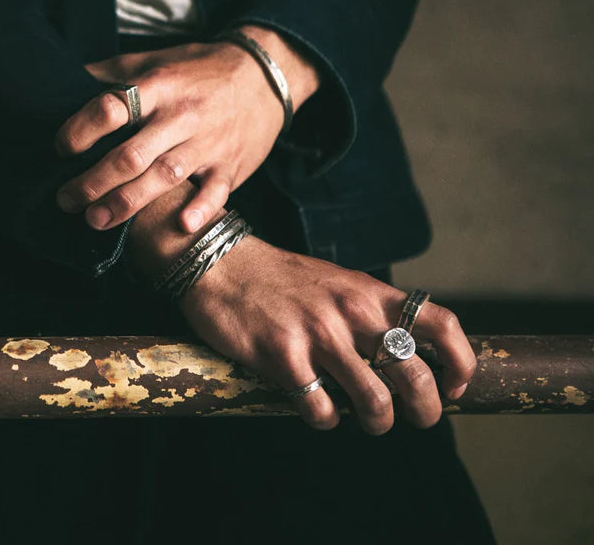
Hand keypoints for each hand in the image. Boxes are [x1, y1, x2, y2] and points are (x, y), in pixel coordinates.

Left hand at [54, 26, 319, 232]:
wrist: (264, 77)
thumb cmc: (201, 70)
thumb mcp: (158, 60)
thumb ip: (115, 72)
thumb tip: (69, 77)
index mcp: (159, 87)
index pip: (112, 108)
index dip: (81, 130)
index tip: (61, 148)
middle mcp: (182, 116)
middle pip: (132, 153)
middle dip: (95, 181)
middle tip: (67, 200)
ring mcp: (209, 143)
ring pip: (165, 176)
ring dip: (129, 201)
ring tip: (96, 221)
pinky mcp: (231, 165)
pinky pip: (216, 190)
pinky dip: (201, 209)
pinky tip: (182, 226)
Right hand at [179, 237, 475, 432]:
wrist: (224, 263)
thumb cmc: (281, 277)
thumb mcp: (336, 280)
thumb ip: (369, 310)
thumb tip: (400, 354)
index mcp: (369, 292)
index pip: (440, 324)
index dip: (461, 362)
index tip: (456, 387)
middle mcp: (351, 312)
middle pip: (415, 376)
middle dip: (425, 411)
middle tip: (415, 418)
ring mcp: (318, 334)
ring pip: (374, 403)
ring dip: (376, 423)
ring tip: (362, 418)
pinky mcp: (283, 356)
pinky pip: (322, 410)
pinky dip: (325, 420)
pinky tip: (316, 408)